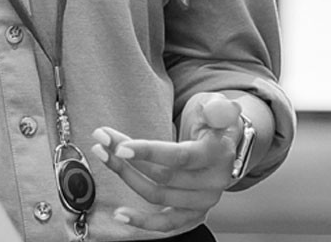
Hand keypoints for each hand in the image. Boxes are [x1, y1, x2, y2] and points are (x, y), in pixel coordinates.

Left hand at [91, 92, 241, 232]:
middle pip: (163, 176)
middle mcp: (213, 182)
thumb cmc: (215, 125)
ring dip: (127, 178)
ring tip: (105, 158)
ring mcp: (203, 201)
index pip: (180, 157)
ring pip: (157, 195)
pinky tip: (119, 213)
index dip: (149, 152)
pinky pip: (166, 223)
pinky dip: (142, 221)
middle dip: (128, 160)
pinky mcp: (193, 214)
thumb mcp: (218, 108)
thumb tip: (215, 110)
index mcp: (217, 155)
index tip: (121, 147)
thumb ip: (217, 108)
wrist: (226, 148)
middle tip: (104, 143)